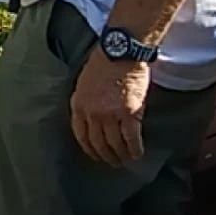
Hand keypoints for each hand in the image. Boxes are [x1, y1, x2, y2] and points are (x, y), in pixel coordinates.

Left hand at [69, 46, 150, 166]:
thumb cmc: (104, 63)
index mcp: (78, 105)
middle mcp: (91, 113)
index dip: (89, 148)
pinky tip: (138, 154)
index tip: (94, 154)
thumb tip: (91, 118)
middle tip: (112, 162)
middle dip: (105, 155)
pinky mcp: (129, 114)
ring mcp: (110, 115)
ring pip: (114, 144)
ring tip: (126, 161)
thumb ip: (86, 102)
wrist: (121, 52)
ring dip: (121, 156)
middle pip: (97, 143)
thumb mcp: (84, 83)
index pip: (80, 135)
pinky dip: (135, 150)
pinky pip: (131, 139)